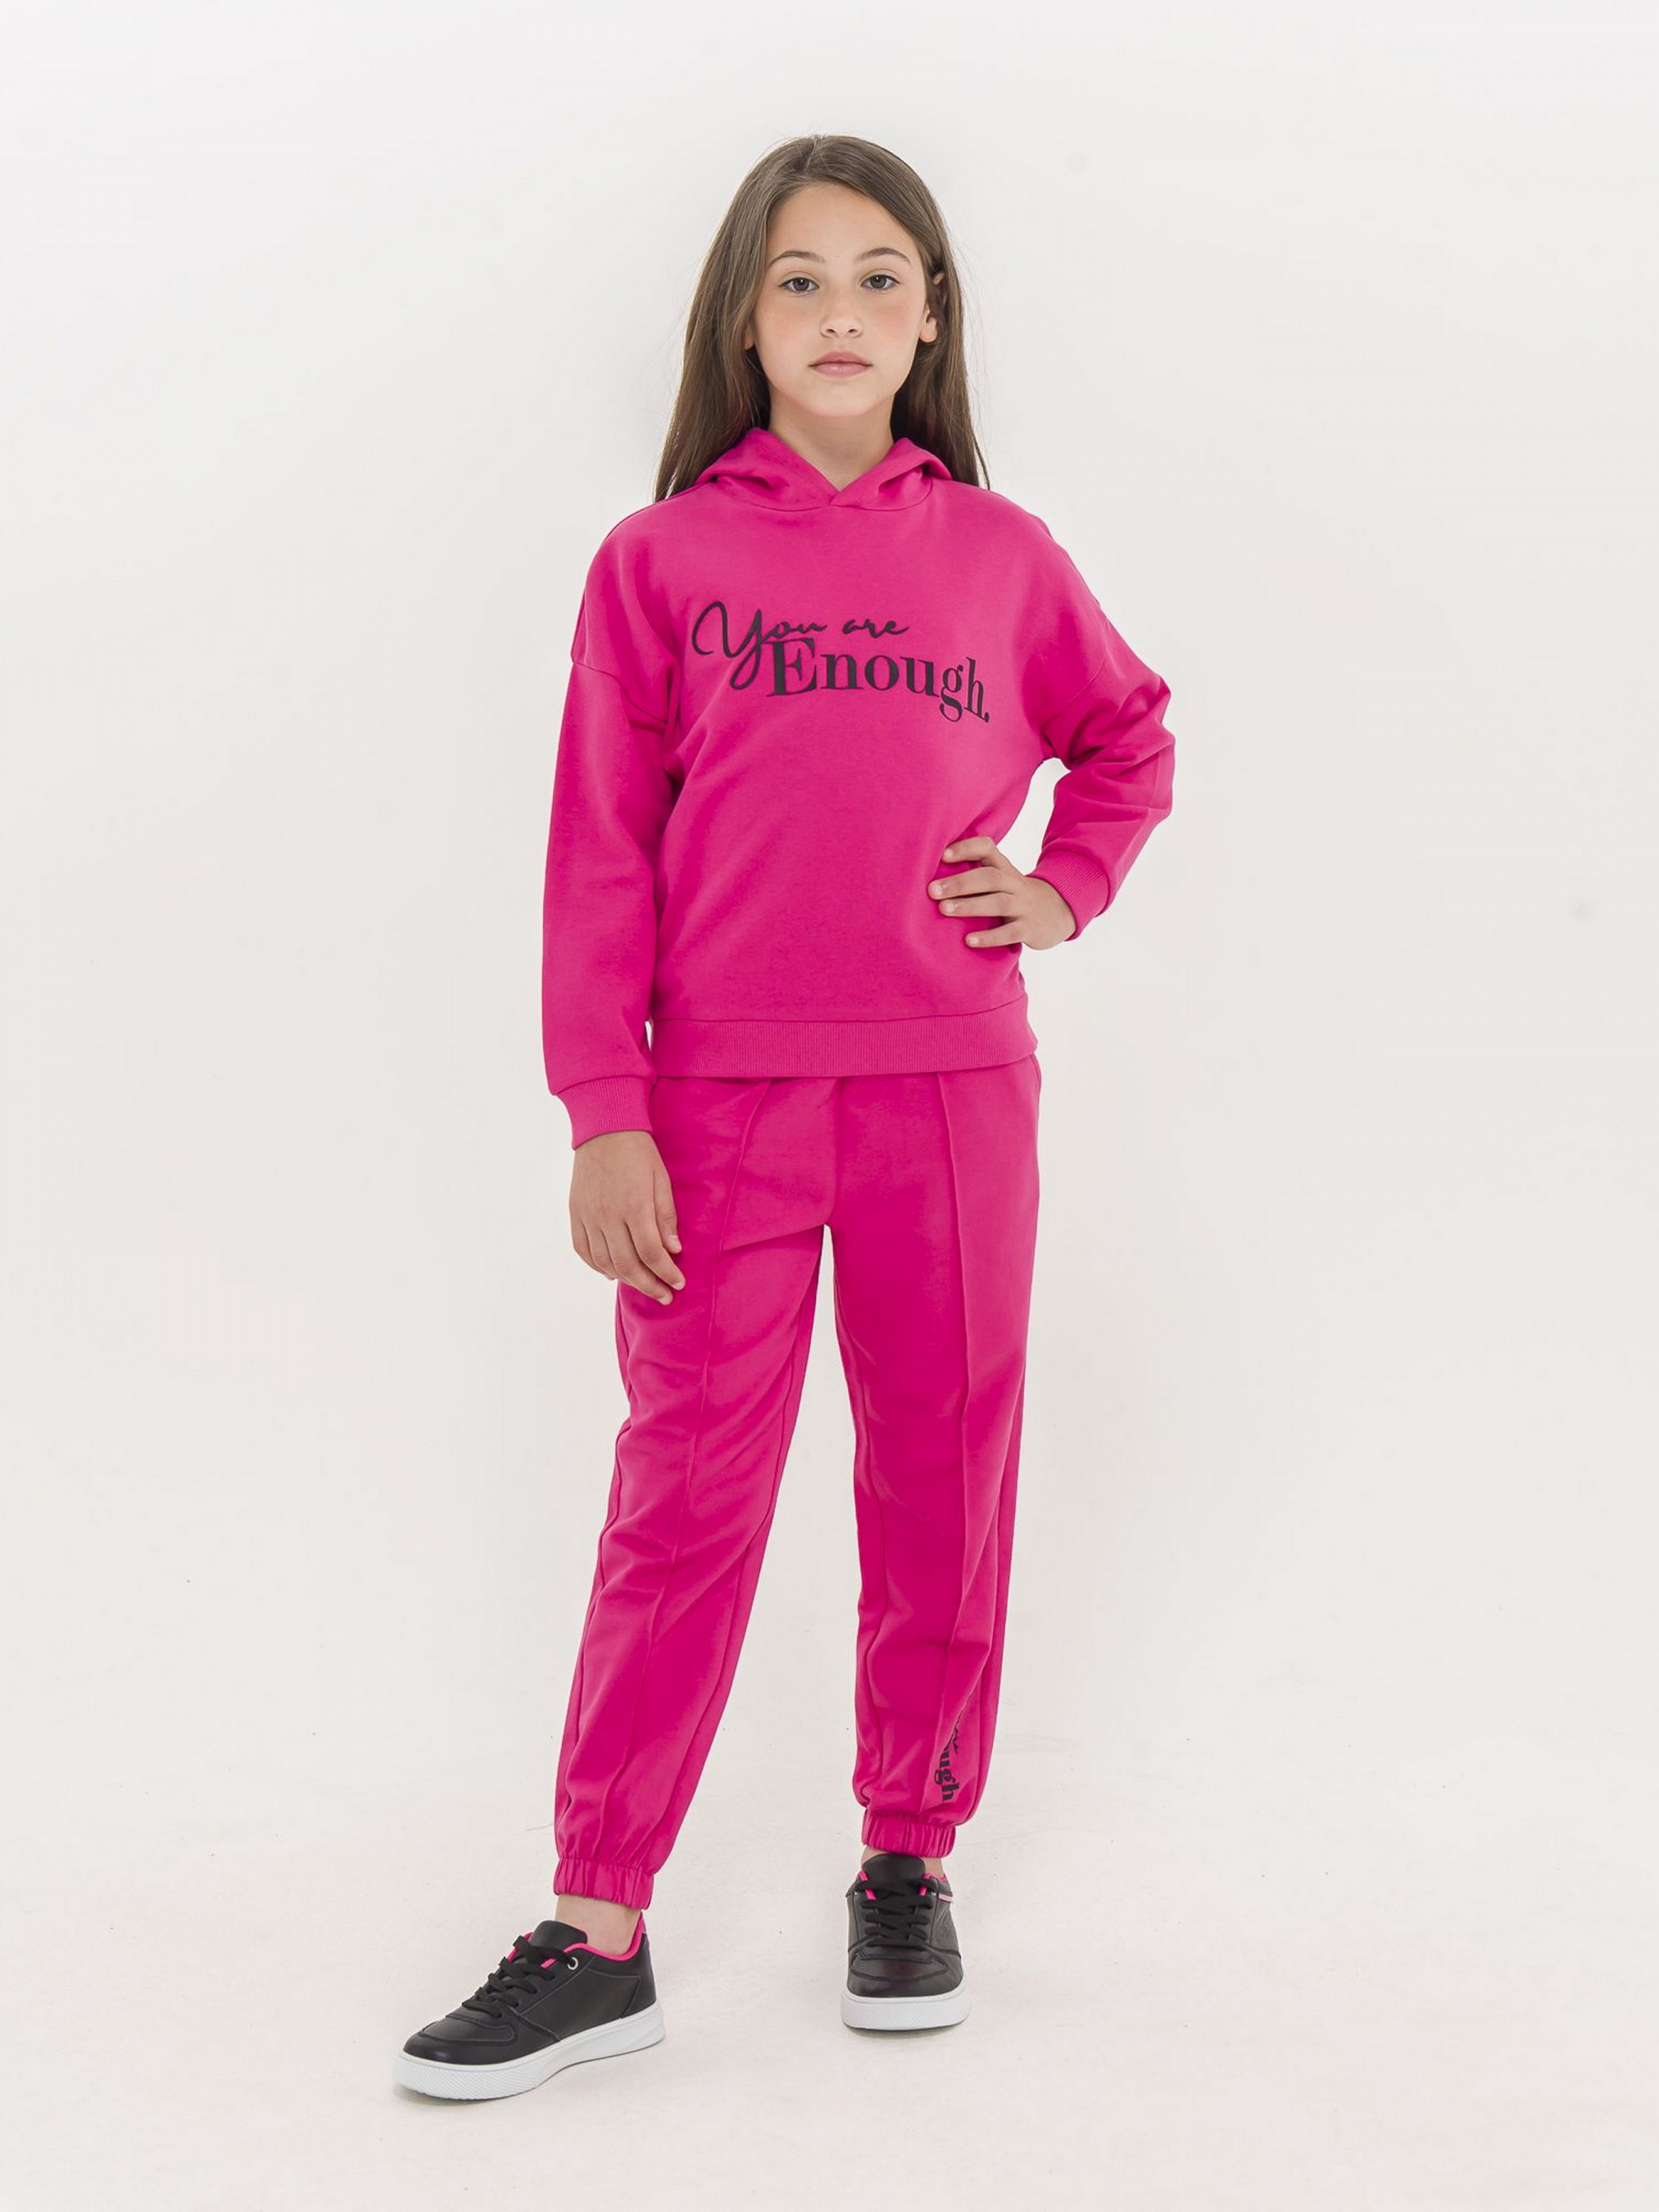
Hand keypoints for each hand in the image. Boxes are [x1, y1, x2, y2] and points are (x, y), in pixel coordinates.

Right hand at [570, 1131, 685, 1303]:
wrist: (604, 1129)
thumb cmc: (639, 1153)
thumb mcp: (661, 1180)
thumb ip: (666, 1217)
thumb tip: (673, 1251)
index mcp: (634, 1206)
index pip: (652, 1253)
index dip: (666, 1273)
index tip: (678, 1283)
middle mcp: (608, 1215)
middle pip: (628, 1264)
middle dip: (649, 1285)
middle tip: (665, 1295)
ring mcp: (588, 1216)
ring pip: (605, 1262)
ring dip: (625, 1280)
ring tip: (643, 1285)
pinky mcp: (575, 1213)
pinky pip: (583, 1250)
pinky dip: (597, 1266)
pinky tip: (612, 1274)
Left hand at [926, 836, 1076, 948]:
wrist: (1058, 912)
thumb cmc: (1015, 896)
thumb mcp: (1001, 879)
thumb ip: (974, 873)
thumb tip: (927, 871)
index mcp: (1004, 868)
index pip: (987, 848)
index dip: (966, 848)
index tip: (942, 854)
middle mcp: (1015, 884)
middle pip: (990, 877)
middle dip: (960, 882)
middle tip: (932, 890)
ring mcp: (1024, 906)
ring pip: (998, 902)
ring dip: (970, 905)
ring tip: (944, 909)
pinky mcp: (1030, 929)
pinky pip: (1010, 932)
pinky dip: (989, 938)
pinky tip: (969, 941)